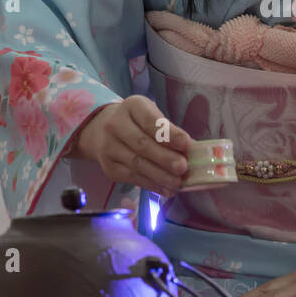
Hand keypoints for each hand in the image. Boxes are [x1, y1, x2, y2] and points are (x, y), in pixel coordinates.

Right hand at [73, 96, 190, 196]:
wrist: (102, 130)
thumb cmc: (138, 122)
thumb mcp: (153, 115)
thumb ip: (170, 131)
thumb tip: (193, 152)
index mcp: (132, 106)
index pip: (150, 121)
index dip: (169, 134)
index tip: (187, 144)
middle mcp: (115, 125)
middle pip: (142, 144)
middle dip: (165, 158)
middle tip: (183, 167)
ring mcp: (109, 147)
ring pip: (137, 164)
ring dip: (160, 175)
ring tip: (178, 182)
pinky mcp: (109, 168)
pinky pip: (132, 178)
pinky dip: (152, 185)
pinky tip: (166, 190)